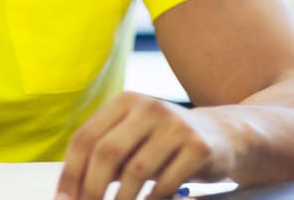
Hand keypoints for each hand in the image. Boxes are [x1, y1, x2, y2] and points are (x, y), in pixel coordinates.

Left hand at [54, 92, 236, 199]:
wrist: (222, 135)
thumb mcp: (133, 139)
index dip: (71, 173)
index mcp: (125, 102)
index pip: (86, 137)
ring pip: (136, 170)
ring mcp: (176, 125)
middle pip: (107, 152)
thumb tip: (70, 193)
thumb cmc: (166, 143)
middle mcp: (149, 107)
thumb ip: (106, 157)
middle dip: (91, 189)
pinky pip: (166, 182)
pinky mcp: (198, 146)